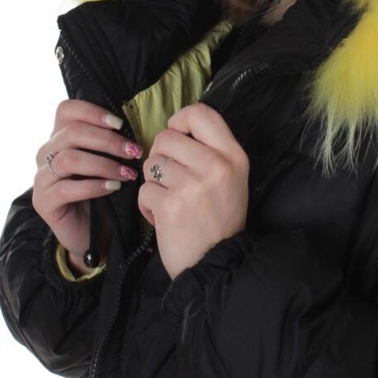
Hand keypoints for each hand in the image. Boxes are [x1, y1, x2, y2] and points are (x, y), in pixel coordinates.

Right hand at [33, 100, 142, 272]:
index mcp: (60, 137)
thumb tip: (132, 126)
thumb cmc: (102, 193)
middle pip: (72, 132)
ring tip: (127, 174)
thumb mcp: (106, 162)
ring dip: (103, 164)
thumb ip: (109, 143)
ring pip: (69, 159)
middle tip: (134, 152)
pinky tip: (113, 188)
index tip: (120, 124)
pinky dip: (94, 186)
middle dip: (108, 141)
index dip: (93, 112)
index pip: (66, 110)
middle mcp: (46, 153)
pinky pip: (67, 188)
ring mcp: (42, 178)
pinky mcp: (43, 201)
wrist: (90, 234)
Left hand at [139, 103, 248, 279]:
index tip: (177, 137)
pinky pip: (143, 190)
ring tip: (172, 201)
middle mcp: (215, 166)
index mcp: (233, 155)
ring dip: (154, 183)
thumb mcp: (230, 178)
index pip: (200, 113)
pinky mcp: (170, 205)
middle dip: (160, 157)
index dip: (179, 121)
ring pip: (151, 164)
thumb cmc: (220, 219)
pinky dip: (148, 206)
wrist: (216, 264)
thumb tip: (175, 127)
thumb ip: (209, 150)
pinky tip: (165, 218)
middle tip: (172, 180)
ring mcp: (192, 185)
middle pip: (166, 137)